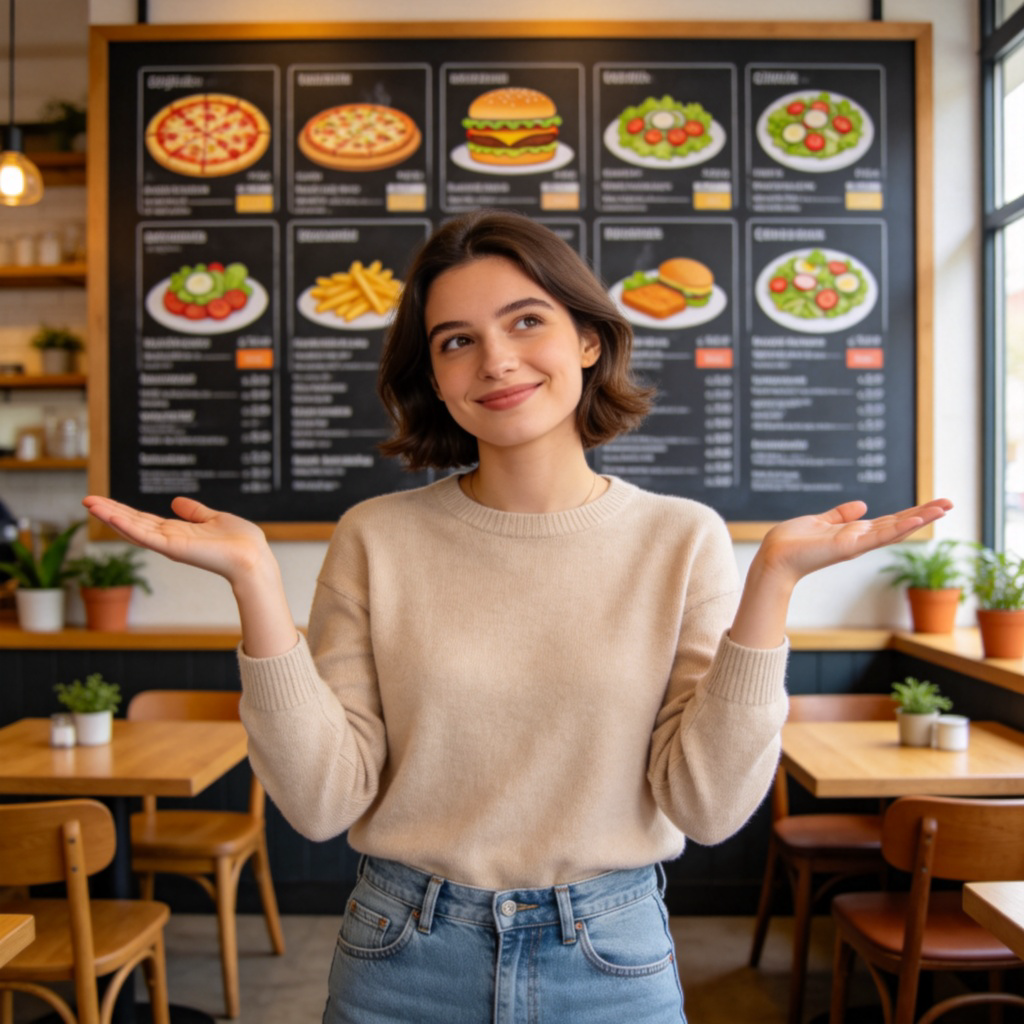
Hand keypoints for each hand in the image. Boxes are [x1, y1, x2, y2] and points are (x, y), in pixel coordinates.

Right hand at [82, 494, 272, 585]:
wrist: (253, 557)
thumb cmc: (240, 542)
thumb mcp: (213, 518)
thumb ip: (194, 512)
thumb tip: (176, 501)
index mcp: (178, 532)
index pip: (144, 520)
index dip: (124, 510)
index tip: (104, 501)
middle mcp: (169, 539)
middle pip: (133, 523)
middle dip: (110, 512)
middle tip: (86, 499)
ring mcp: (169, 545)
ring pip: (133, 528)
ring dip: (111, 516)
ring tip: (89, 503)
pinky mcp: (173, 548)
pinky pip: (145, 535)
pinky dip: (126, 525)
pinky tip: (110, 515)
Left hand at [730, 497, 952, 649]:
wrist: (774, 557)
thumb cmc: (791, 542)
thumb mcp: (820, 521)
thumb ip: (840, 515)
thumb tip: (862, 505)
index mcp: (854, 533)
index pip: (890, 522)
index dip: (911, 513)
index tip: (934, 504)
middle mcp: (860, 540)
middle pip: (899, 525)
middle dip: (925, 515)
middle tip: (951, 503)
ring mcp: (857, 544)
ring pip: (895, 530)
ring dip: (920, 519)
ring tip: (944, 508)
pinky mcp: (849, 546)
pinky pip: (878, 536)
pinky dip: (899, 528)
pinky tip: (917, 519)